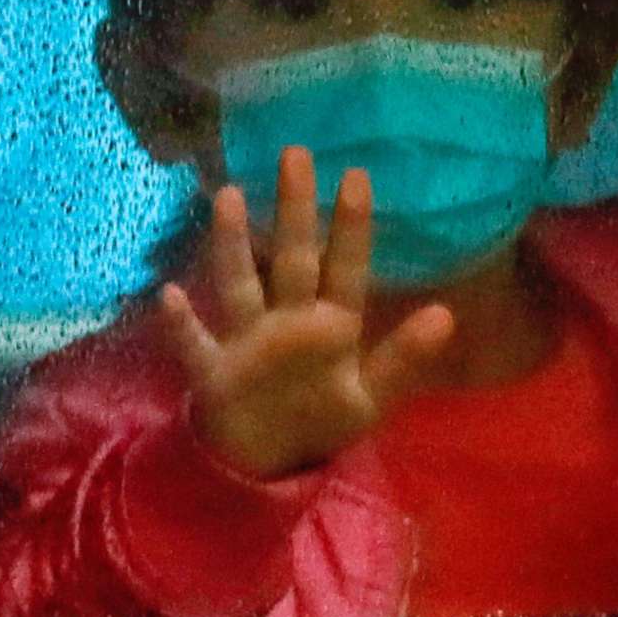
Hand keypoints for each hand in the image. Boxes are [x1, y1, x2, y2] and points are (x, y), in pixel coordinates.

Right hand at [158, 148, 455, 478]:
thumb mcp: (370, 397)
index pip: (344, 268)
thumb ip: (404, 358)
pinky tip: (170, 295)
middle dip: (294, 210)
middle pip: (291, 258)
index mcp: (330, 325)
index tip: (358, 176)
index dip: (352, 227)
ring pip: (240, 284)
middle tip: (296, 153)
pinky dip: (183, 326)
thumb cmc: (318, 420)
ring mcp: (248, 341)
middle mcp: (287, 320)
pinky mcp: (215, 373)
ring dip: (234, 245)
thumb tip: (447, 315)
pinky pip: (196, 346)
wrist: (265, 464)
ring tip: (230, 195)